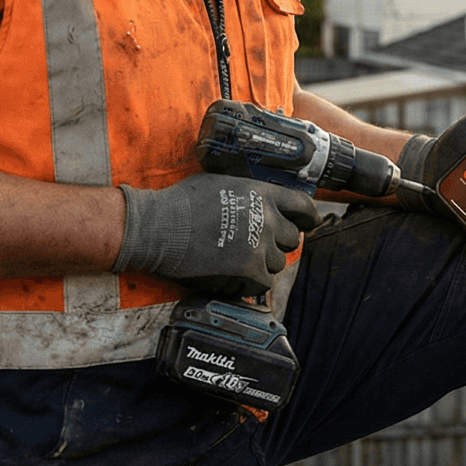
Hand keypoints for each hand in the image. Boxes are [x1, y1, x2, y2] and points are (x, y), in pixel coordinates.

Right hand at [113, 174, 321, 297]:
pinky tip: (231, 276)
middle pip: (290, 239)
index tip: (305, 224)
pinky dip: (249, 283)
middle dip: (275, 243)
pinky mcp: (249, 271)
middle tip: (253, 246)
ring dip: (261, 264)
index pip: (303, 206)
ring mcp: (260, 246)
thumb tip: (256, 199)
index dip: (306, 218)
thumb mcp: (220, 182)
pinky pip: (263, 284)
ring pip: (277, 263)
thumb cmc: (181, 203)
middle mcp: (267, 218)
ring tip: (234, 260)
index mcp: (262, 193)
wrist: (159, 227)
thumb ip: (246, 192)